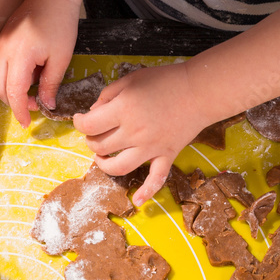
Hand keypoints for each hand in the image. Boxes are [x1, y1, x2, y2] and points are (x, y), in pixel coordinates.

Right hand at [0, 0, 79, 126]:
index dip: (20, 110)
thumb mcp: (60, 58)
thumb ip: (51, 84)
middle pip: (0, 88)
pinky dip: (13, 76)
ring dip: (13, 90)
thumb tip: (46, 105)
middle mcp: (4, 50)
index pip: (13, 92)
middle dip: (15, 103)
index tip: (26, 123)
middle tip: (35, 106)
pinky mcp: (3, 39)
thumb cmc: (60, 23)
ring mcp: (1, 44)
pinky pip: (2, 65)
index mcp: (19, 56)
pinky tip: (32, 73)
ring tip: (35, 90)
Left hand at [73, 64, 211, 205]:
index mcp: (123, 110)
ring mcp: (150, 147)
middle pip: (100, 146)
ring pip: (118, 167)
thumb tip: (93, 113)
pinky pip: (156, 179)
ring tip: (102, 157)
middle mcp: (134, 132)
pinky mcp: (166, 155)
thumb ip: (107, 95)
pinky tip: (137, 200)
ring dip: (104, 165)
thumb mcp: (130, 80)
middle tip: (95, 132)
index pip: (89, 125)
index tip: (80, 119)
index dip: (79, 123)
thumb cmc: (164, 81)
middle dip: (91, 140)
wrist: (199, 90)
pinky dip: (147, 192)